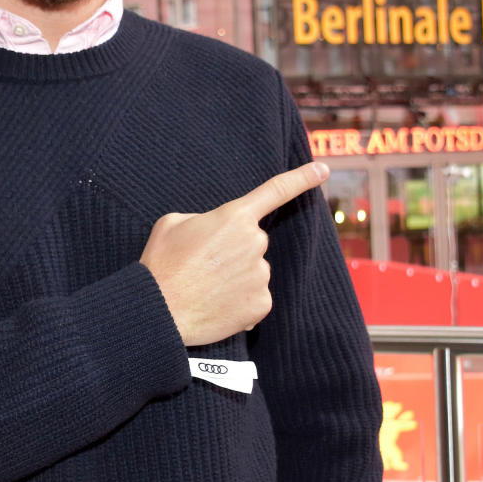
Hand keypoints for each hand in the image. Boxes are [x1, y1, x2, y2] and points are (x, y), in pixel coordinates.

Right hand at [139, 161, 328, 345]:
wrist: (159, 311)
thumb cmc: (161, 264)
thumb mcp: (172, 224)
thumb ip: (203, 219)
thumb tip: (215, 231)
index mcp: (234, 217)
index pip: (275, 191)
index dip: (302, 178)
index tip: (323, 170)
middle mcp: (255, 242)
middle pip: (253, 242)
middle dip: (233, 251)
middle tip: (204, 265)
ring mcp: (261, 274)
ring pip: (254, 271)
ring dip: (236, 278)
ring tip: (206, 287)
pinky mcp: (261, 304)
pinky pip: (256, 298)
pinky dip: (239, 303)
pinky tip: (217, 305)